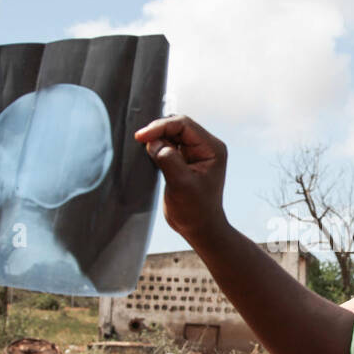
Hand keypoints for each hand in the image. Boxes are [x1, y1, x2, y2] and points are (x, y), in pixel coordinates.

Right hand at [134, 114, 228, 242]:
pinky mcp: (184, 160)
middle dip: (158, 131)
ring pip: (171, 134)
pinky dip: (157, 147)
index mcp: (212, 148)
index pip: (184, 125)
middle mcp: (205, 147)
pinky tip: (148, 154)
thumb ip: (168, 159)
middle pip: (177, 126)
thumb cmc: (196, 210)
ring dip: (157, 139)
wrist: (199, 228)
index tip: (141, 137)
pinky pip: (168, 145)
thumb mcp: (181, 184)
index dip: (161, 127)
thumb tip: (153, 142)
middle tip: (141, 142)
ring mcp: (195, 153)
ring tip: (145, 150)